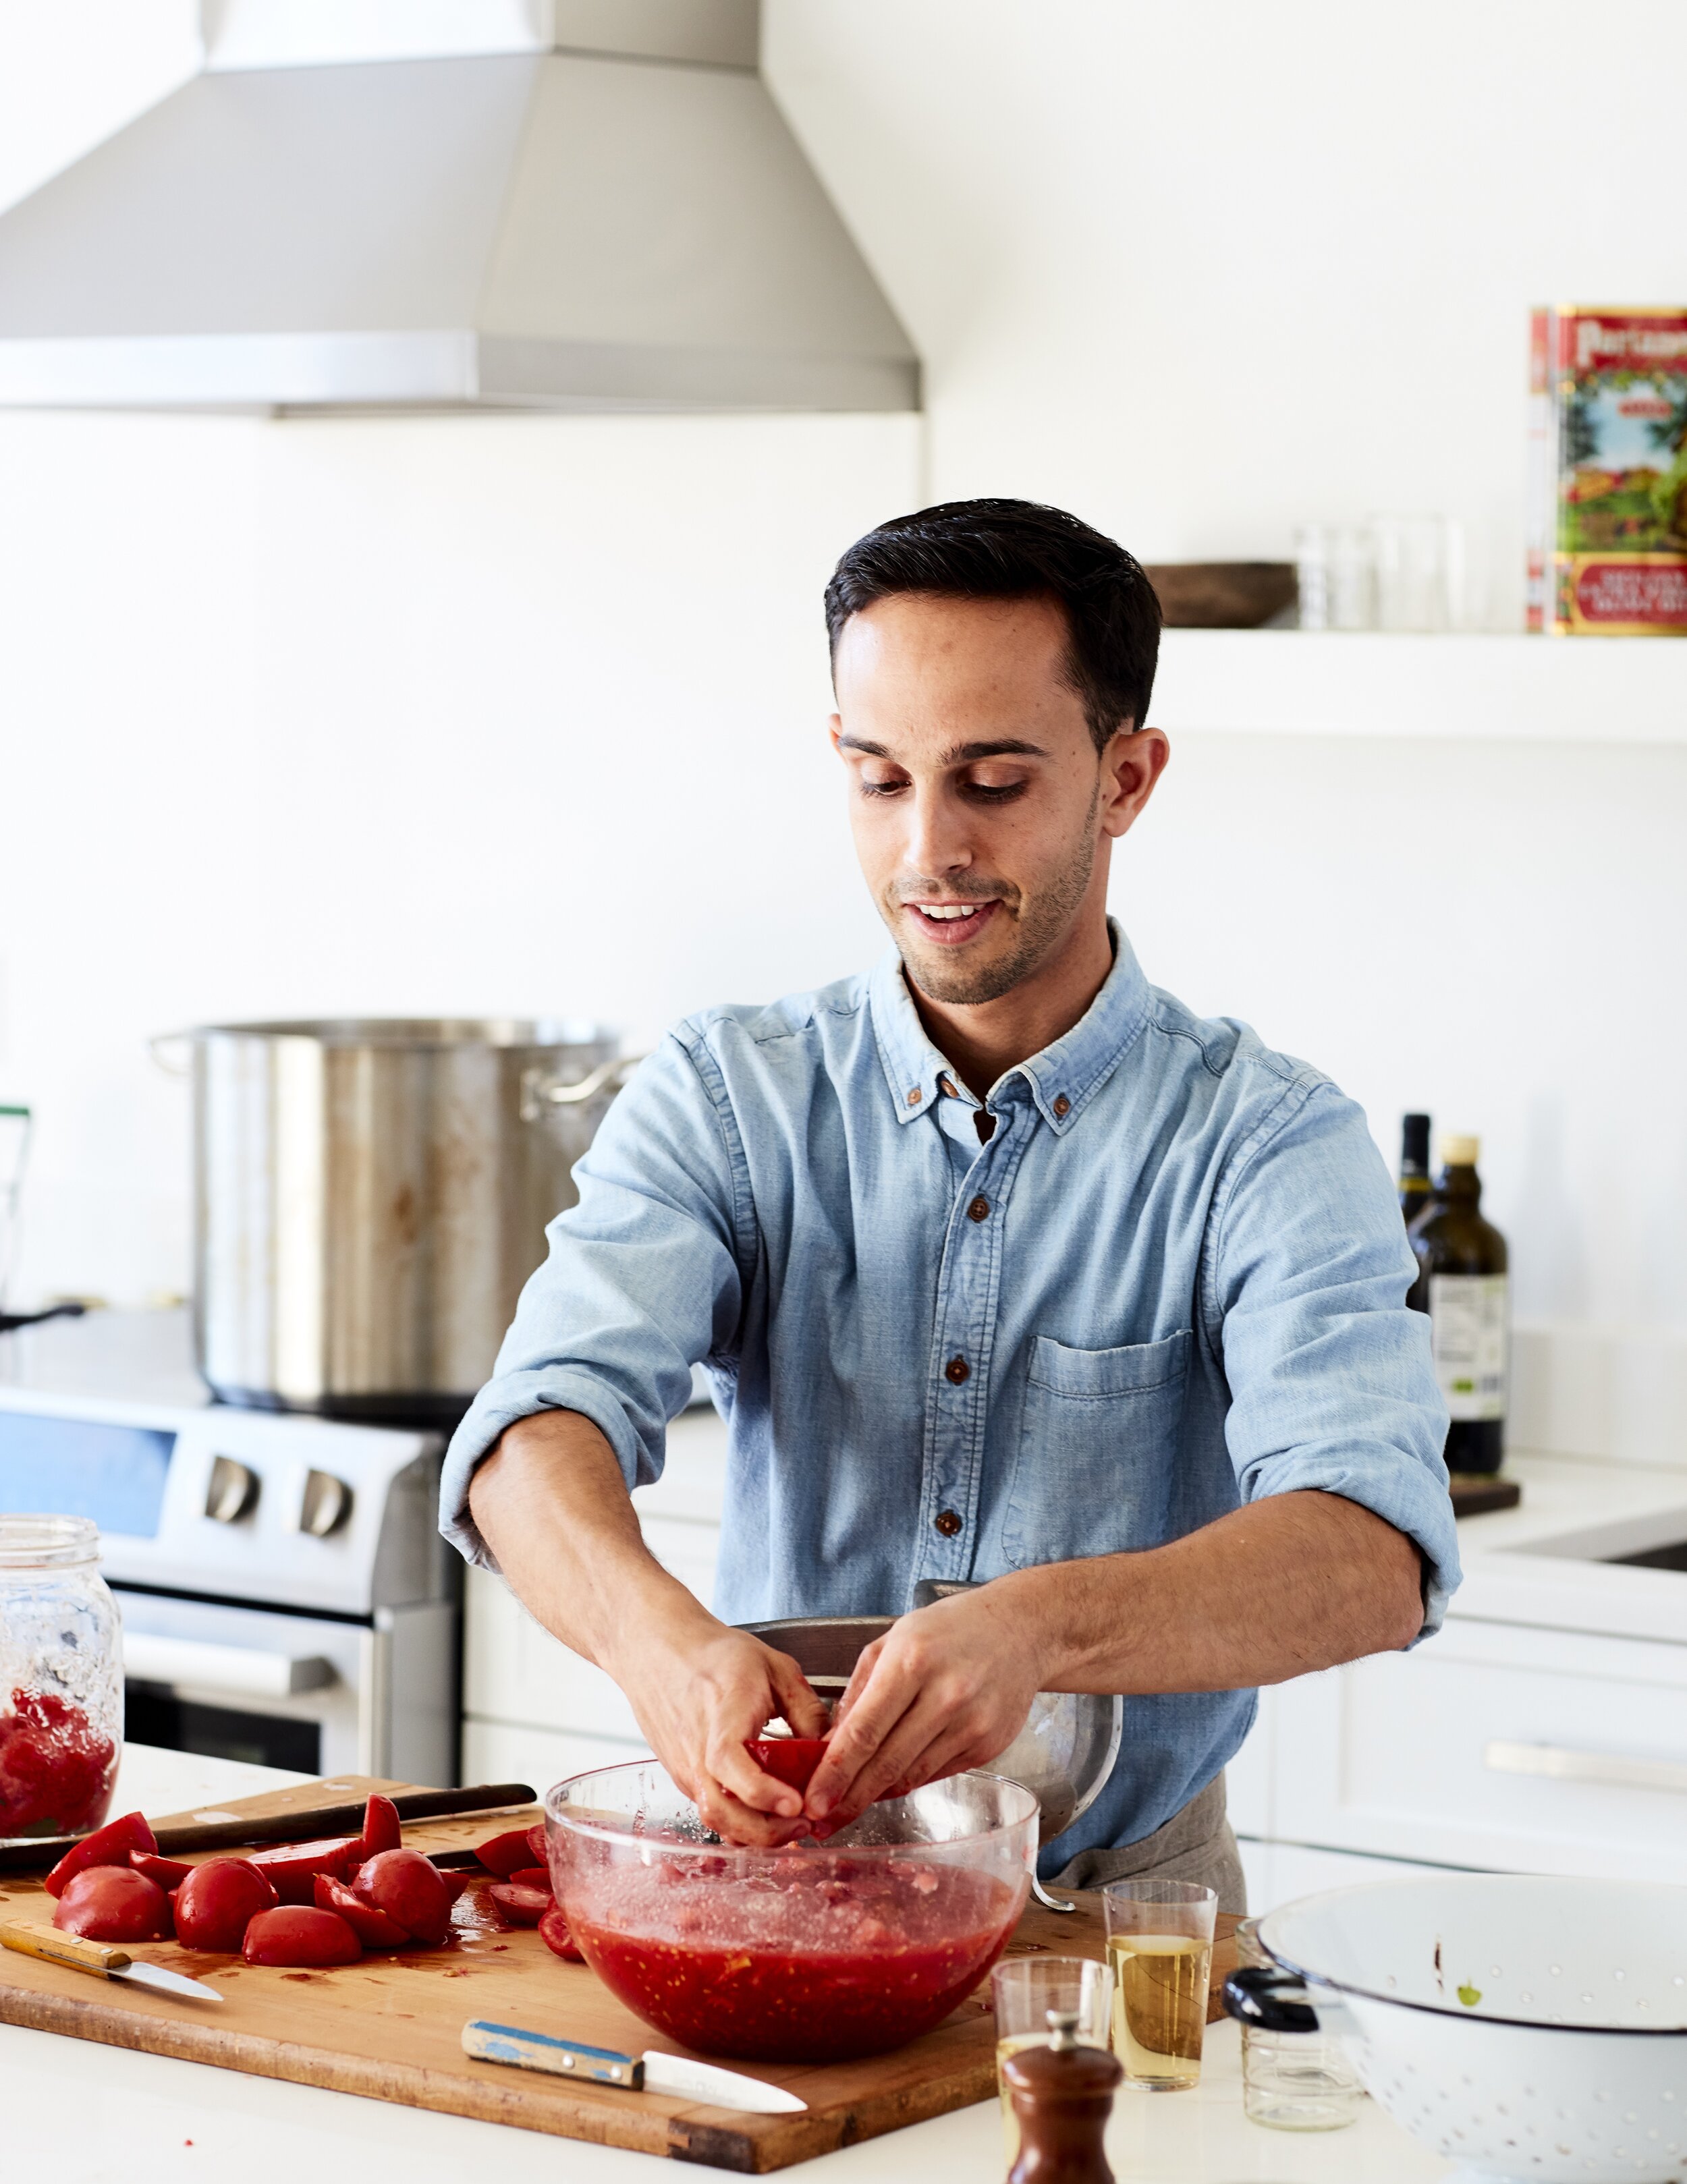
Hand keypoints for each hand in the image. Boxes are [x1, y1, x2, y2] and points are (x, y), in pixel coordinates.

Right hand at [606, 1603, 830, 1846]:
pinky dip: (739, 1823)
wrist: (659, 1650)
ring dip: (754, 1833)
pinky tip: (766, 1815)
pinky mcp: (683, 1778)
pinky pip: (710, 1810)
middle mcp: (696, 1750)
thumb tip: (829, 1754)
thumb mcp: (775, 1667)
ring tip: (790, 1825)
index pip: (730, 1763)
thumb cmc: (715, 1655)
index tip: (796, 1804)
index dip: (762, 1792)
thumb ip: (807, 1710)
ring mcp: (685, 1768)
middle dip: (766, 1830)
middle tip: (804, 1824)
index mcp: (721, 1715)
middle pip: (720, 1810)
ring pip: (714, 1818)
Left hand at [804, 1586, 1046, 1829]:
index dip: (835, 1773)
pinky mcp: (987, 1746)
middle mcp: (945, 1696)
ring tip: (848, 1805)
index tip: (813, 1802)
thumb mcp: (893, 1641)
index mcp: (912, 1662)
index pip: (864, 1731)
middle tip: (821, 1821)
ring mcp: (971, 1724)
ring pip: (911, 1776)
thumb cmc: (948, 1631)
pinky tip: (890, 1782)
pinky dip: (908, 1780)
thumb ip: (859, 1692)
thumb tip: (829, 1745)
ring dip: (876, 1795)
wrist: (1019, 1631)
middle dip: (849, 1798)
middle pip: (887, 1764)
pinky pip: (936, 1773)